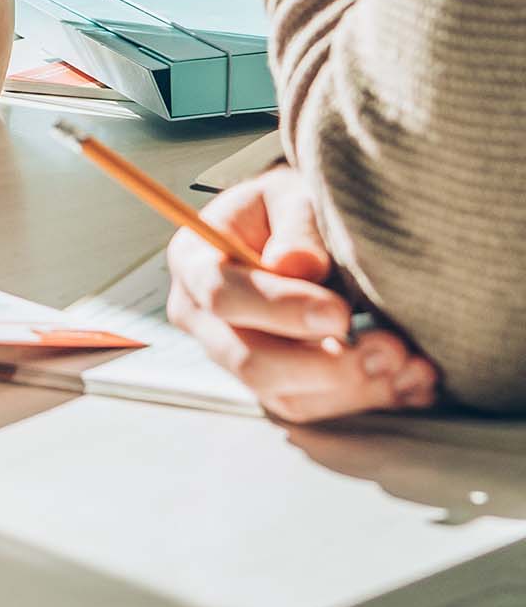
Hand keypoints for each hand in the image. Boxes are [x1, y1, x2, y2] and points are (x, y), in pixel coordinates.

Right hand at [165, 166, 437, 422]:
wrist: (301, 233)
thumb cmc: (291, 210)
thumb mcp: (292, 196)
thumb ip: (297, 226)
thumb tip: (296, 266)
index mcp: (194, 261)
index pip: (222, 295)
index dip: (280, 309)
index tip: (340, 313)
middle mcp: (202, 318)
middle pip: (249, 361)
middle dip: (325, 365)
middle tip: (389, 347)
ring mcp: (234, 357)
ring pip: (286, 396)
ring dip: (354, 388)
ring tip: (409, 361)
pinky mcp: (273, 385)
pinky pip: (316, 409)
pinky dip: (368, 399)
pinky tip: (411, 379)